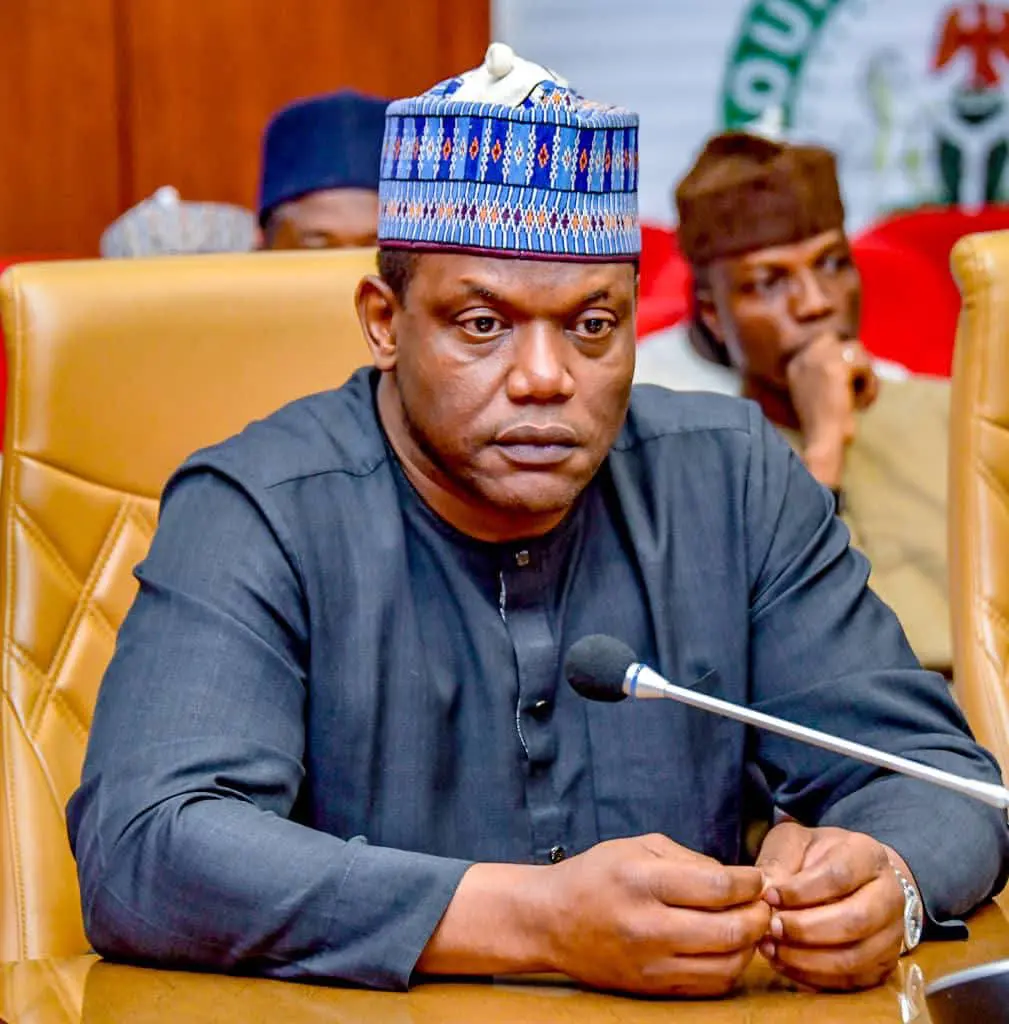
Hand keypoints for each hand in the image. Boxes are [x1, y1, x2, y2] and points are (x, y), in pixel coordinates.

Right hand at [542, 833, 769, 995]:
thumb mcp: (639, 846)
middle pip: (728, 931)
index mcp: (643, 881)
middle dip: (759, 916)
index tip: (757, 878)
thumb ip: (690, 859)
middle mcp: (648, 926)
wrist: (551, 920)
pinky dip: (730, 968)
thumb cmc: (597, 875)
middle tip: (764, 904)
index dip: (749, 883)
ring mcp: (650, 964)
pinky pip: (708, 987)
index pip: (717, 887)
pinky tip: (729, 948)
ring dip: (750, 946)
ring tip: (750, 926)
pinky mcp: (652, 989)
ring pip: (726, 965)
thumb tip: (735, 879)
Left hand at [755, 822, 905, 990]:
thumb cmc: (816, 857)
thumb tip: (764, 889)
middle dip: (807, 929)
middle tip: (772, 928)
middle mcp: (889, 895)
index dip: (801, 890)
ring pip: (856, 957)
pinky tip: (784, 963)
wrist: (851, 877)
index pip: (839, 876)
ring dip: (808, 959)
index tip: (770, 896)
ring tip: (771, 949)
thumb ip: (779, 861)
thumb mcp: (794, 843)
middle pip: (855, 921)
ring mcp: (892, 933)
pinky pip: (852, 981)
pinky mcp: (884, 964)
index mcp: (868, 855)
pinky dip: (814, 977)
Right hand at [786, 334, 877, 488]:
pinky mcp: (836, 366)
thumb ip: (826, 370)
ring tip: (858, 399)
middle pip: (842, 340)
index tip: (844, 384)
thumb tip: (852, 351)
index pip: (826, 340)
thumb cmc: (823, 424)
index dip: (843, 358)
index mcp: (795, 364)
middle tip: (856, 386)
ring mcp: (818, 359)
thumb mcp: (816, 391)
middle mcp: (803, 357)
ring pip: (857, 350)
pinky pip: (865, 365)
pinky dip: (870, 385)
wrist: (823, 441)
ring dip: (865, 374)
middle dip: (855, 360)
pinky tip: (861, 403)